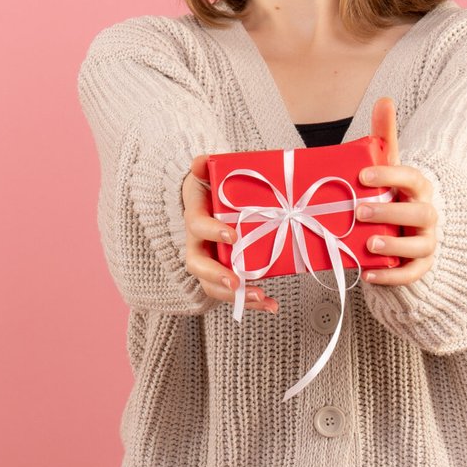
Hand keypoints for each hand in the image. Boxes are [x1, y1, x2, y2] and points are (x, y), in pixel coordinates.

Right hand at [182, 154, 278, 312]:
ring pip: (213, 285)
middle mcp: (198, 244)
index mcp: (195, 217)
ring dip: (236, 296)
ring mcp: (211, 261)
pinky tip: (270, 305)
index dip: (211, 231)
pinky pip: (234, 291)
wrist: (212, 202)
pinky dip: (251, 301)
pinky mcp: (226, 272)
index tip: (232, 235)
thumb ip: (203, 166)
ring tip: (261, 298)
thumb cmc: (213, 189)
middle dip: (217, 276)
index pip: (196, 225)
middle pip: (198, 265)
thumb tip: (199, 162)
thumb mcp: (207, 173)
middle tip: (236, 281)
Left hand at [358, 96, 438, 286]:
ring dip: (395, 246)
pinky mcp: (419, 266)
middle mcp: (426, 215)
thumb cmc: (393, 194)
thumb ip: (384, 136)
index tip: (363, 175)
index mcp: (418, 189)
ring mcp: (425, 242)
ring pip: (420, 247)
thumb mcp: (388, 167)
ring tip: (368, 244)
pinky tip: (369, 274)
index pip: (413, 178)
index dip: (391, 176)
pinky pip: (412, 275)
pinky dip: (392, 277)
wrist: (405, 230)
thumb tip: (385, 99)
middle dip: (391, 212)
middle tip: (359, 211)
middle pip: (419, 214)